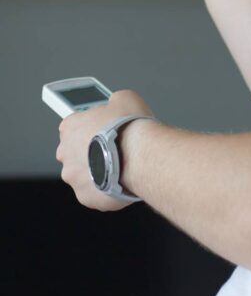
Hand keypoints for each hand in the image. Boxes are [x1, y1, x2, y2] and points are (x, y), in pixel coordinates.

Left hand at [56, 89, 153, 209]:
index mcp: (70, 127)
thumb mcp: (125, 99)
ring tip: (121, 170)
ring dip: (100, 174)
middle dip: (93, 154)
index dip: (93, 130)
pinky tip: (121, 183)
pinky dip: (107, 191)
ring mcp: (74, 177)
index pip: (75, 127)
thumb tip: (118, 103)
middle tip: (115, 153)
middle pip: (77, 154)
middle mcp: (66, 153)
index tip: (105, 133)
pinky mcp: (86, 197)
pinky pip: (96, 195)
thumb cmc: (131, 130)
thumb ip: (115, 101)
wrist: (140, 157)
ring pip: (85, 177)